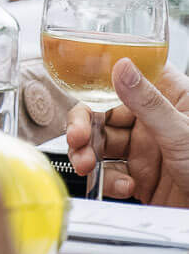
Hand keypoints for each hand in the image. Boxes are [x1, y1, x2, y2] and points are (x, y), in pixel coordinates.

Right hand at [66, 60, 188, 204]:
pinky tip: (124, 186)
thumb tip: (122, 67)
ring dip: (88, 154)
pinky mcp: (141, 177)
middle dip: (84, 125)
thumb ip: (148, 102)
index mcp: (172, 99)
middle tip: (76, 137)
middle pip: (105, 112)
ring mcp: (147, 150)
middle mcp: (155, 122)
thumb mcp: (181, 133)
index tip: (79, 79)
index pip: (132, 75)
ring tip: (86, 165)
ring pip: (101, 143)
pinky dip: (109, 181)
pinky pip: (111, 172)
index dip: (102, 74)